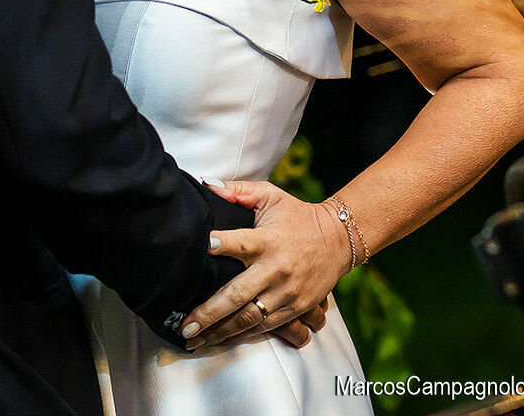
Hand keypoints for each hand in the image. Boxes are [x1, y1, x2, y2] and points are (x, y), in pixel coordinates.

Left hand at [180, 182, 352, 349]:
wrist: (338, 239)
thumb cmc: (298, 216)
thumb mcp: (272, 196)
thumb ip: (239, 191)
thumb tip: (207, 184)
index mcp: (268, 239)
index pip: (241, 242)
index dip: (222, 244)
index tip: (203, 245)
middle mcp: (276, 268)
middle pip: (238, 294)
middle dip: (209, 312)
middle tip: (185, 327)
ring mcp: (286, 292)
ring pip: (249, 317)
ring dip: (220, 331)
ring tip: (195, 340)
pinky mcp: (295, 308)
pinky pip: (265, 326)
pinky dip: (241, 335)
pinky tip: (221, 340)